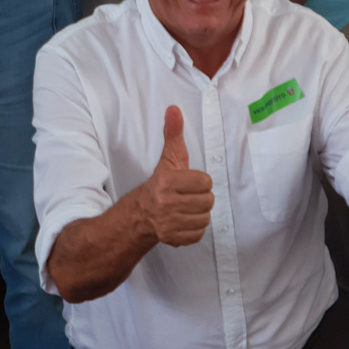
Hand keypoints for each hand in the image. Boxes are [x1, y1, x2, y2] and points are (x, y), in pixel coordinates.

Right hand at [135, 106, 213, 247]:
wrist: (140, 214)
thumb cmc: (160, 184)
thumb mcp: (167, 159)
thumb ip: (173, 135)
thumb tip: (174, 109)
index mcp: (166, 182)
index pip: (205, 182)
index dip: (199, 181)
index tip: (189, 182)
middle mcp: (166, 203)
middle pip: (208, 201)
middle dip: (201, 198)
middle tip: (189, 195)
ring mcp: (169, 223)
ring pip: (205, 218)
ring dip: (199, 213)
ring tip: (187, 208)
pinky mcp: (173, 238)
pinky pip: (199, 234)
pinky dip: (194, 229)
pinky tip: (184, 221)